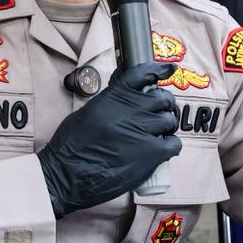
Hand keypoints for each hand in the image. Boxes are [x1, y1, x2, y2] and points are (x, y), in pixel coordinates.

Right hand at [37, 61, 181, 217]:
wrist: (69, 173)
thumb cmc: (72, 145)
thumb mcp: (89, 111)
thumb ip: (111, 101)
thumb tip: (126, 96)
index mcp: (115, 96)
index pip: (143, 74)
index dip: (160, 70)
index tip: (169, 69)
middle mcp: (132, 109)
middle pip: (162, 98)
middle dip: (163, 105)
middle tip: (158, 114)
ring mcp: (144, 130)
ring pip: (169, 121)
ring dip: (165, 127)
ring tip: (155, 136)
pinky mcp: (151, 153)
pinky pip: (174, 144)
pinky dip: (170, 146)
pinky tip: (160, 150)